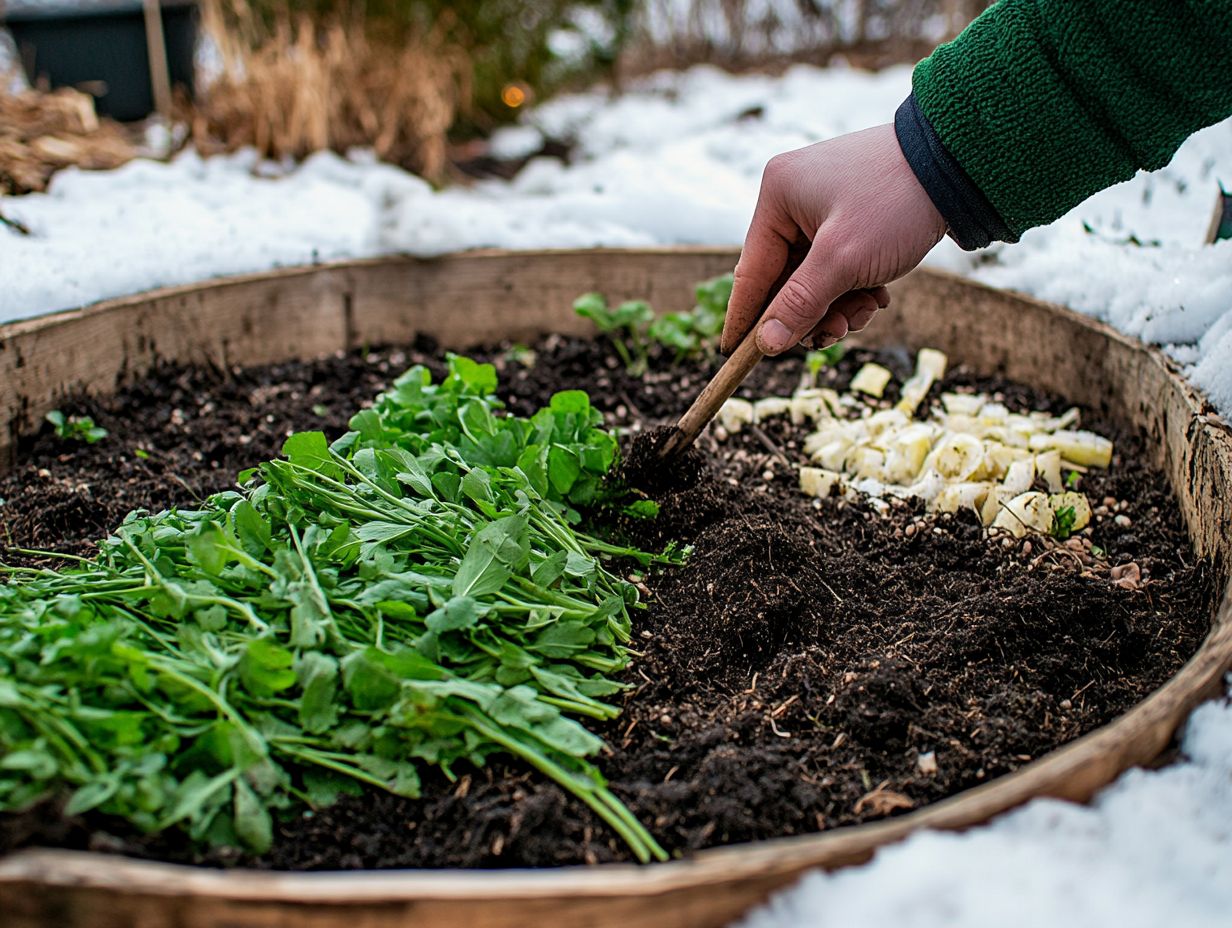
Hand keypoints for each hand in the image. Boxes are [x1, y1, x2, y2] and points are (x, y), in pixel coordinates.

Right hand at [720, 123, 946, 355]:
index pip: (751, 272)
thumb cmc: (896, 203)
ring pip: (815, 277)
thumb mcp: (843, 261)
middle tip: (835, 335)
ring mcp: (823, 204)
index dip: (745, 318)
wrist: (961, 164)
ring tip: (867, 309)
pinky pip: (838, 264)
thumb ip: (800, 304)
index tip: (733, 356)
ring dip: (838, 304)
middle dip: (812, 312)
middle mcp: (793, 197)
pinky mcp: (851, 213)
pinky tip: (877, 294)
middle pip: (785, 279)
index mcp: (777, 196)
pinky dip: (854, 286)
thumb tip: (766, 344)